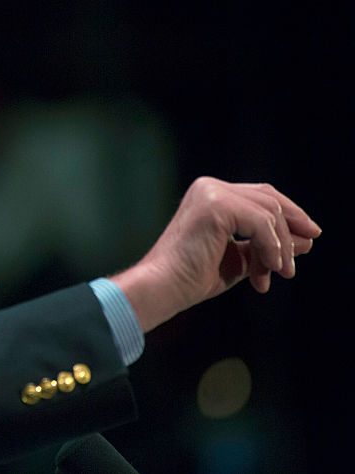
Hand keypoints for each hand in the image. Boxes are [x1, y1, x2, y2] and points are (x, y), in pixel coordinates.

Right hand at [111, 177, 320, 331]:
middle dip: (290, 229)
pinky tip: (269, 270)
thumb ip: (268, 246)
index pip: (261, 195)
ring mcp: (211, 193)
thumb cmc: (194, 276)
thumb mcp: (240, 258)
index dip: (289, 214)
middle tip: (297, 261)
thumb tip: (308, 240)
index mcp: (209, 194)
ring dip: (279, 247)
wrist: (164, 287)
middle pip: (269, 199)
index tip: (309, 239)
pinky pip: (261, 223)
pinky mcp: (215, 206)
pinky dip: (271, 248)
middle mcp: (209, 186)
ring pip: (269, 212)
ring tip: (277, 274)